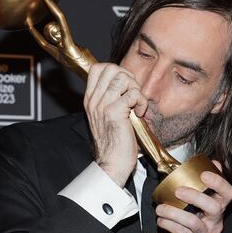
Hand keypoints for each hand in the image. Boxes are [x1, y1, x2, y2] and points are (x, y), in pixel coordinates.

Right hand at [84, 63, 147, 185]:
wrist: (111, 164)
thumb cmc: (114, 144)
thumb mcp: (107, 117)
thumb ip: (111, 100)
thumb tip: (127, 85)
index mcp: (90, 99)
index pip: (98, 68)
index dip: (116, 70)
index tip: (125, 87)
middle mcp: (94, 100)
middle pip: (111, 68)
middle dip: (128, 77)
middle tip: (133, 94)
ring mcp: (103, 105)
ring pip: (122, 78)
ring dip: (135, 89)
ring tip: (137, 104)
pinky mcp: (115, 113)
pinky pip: (133, 94)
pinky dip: (141, 101)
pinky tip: (140, 113)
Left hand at [155, 161, 231, 232]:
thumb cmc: (197, 230)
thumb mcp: (204, 209)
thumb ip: (207, 187)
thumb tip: (213, 162)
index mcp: (218, 209)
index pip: (228, 193)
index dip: (219, 182)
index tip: (204, 174)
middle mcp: (215, 221)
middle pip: (214, 207)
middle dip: (196, 197)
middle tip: (178, 191)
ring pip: (193, 222)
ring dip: (174, 213)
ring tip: (160, 209)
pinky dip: (169, 225)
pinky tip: (161, 220)